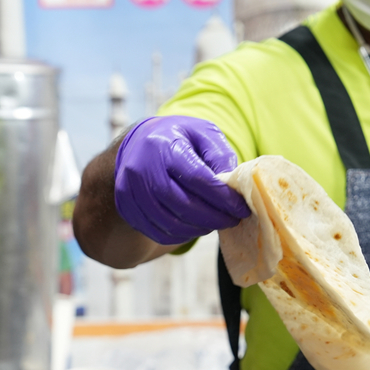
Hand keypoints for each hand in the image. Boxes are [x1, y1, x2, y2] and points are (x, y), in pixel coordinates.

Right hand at [114, 116, 250, 244]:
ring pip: (170, 223)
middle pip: (183, 204)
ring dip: (199, 229)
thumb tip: (233, 186)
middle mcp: (141, 169)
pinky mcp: (127, 209)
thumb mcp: (202, 134)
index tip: (242, 208)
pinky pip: (158, 232)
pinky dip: (182, 235)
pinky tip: (196, 227)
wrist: (137, 144)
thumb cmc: (176, 138)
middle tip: (232, 220)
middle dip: (213, 218)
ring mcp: (130, 191)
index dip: (223, 198)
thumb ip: (220, 155)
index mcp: (162, 145)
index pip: (197, 179)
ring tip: (216, 223)